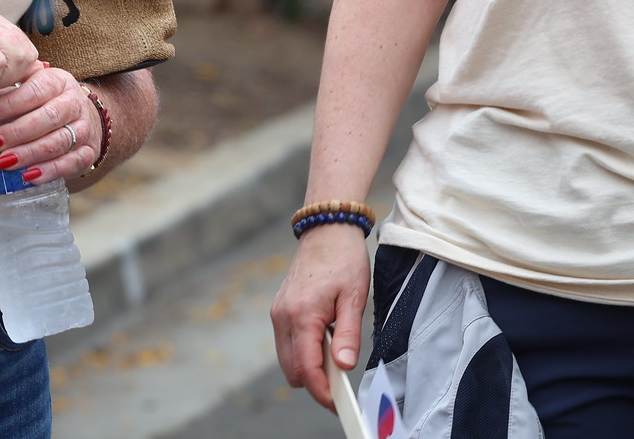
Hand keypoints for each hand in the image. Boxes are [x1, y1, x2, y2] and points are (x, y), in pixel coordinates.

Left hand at [0, 62, 97, 184]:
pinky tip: (27, 177)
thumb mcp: (9, 96)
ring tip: (4, 163)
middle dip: (16, 132)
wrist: (76, 115)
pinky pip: (72, 162)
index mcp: (55, 80)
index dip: (8, 104)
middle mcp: (73, 100)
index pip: (33, 90)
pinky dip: (50, 171)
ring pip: (59, 141)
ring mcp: (84, 126)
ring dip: (29, 153)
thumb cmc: (34, 104)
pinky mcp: (89, 150)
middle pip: (47, 117)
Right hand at [271, 223, 370, 408]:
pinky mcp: (279, 310)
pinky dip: (303, 351)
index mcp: (302, 315)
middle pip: (292, 371)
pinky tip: (325, 338)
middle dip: (314, 382)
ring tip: (336, 354)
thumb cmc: (344, 259)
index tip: (338, 404)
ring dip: (308, 366)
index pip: (306, 369)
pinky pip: (287, 343)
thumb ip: (349, 334)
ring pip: (287, 359)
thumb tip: (345, 366)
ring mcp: (278, 313)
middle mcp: (283, 317)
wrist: (326, 228)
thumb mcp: (355, 297)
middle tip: (341, 381)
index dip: (322, 392)